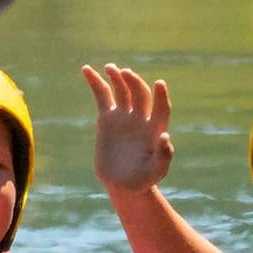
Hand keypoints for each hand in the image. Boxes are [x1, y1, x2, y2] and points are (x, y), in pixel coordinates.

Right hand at [82, 62, 173, 192]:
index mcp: (155, 128)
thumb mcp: (157, 171)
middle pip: (139, 94)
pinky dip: (95, 82)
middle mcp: (141, 118)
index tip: (159, 83)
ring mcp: (124, 116)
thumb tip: (165, 136)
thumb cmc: (144, 179)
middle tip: (125, 73)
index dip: (161, 96)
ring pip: (121, 90)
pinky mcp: (107, 118)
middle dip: (133, 83)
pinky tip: (86, 69)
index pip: (161, 107)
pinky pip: (102, 96)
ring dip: (117, 77)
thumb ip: (164, 155)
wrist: (124, 185)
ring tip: (110, 67)